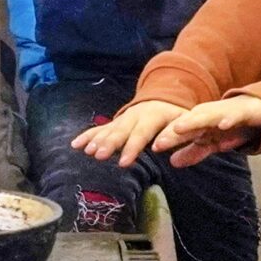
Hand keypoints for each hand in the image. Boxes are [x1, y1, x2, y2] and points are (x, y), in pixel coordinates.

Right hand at [71, 100, 186, 167]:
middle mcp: (135, 116)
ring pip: (108, 129)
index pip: (142, 133)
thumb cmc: (177, 116)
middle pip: (121, 131)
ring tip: (88, 151)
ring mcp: (123, 118)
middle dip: (110, 143)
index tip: (124, 163)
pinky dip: (87, 136)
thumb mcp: (185, 122)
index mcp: (153, 116)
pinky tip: (75, 145)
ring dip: (97, 140)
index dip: (132, 147)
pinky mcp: (115, 122)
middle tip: (100, 156)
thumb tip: (167, 151)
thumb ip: (177, 136)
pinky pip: (99, 129)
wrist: (164, 98)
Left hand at [142, 96, 260, 167]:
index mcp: (199, 124)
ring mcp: (224, 113)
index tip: (153, 147)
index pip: (180, 132)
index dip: (167, 139)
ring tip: (179, 128)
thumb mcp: (212, 143)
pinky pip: (235, 115)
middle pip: (188, 124)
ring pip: (207, 116)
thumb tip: (172, 162)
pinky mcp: (242, 112)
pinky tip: (222, 125)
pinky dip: (229, 119)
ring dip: (194, 121)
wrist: (258, 109)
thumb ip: (193, 151)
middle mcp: (208, 117)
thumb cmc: (230, 126)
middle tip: (158, 142)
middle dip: (173, 132)